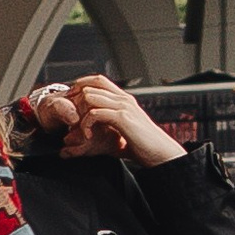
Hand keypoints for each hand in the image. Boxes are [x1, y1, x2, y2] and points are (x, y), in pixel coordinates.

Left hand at [61, 76, 185, 167]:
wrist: (161, 154)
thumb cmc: (146, 147)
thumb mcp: (125, 132)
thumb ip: (111, 126)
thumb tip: (96, 133)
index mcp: (125, 100)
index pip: (98, 80)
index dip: (81, 87)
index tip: (72, 104)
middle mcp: (124, 99)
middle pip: (91, 85)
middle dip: (77, 101)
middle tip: (73, 119)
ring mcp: (123, 107)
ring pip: (90, 96)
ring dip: (79, 112)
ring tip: (79, 128)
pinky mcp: (122, 118)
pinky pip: (94, 113)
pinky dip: (86, 124)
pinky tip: (87, 135)